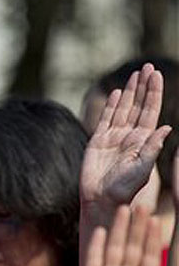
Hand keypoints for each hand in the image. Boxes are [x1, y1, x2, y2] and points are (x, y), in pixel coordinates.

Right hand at [76, 206, 177, 265]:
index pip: (149, 255)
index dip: (151, 237)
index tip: (155, 218)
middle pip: (132, 246)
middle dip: (137, 227)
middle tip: (142, 205)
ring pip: (114, 248)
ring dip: (118, 229)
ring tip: (123, 209)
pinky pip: (94, 259)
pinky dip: (96, 244)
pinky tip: (100, 230)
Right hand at [80, 63, 171, 208]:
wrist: (101, 199)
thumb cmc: (124, 189)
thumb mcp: (142, 169)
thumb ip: (152, 148)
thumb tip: (168, 127)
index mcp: (143, 140)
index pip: (150, 111)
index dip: (154, 93)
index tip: (157, 75)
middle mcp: (130, 135)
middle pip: (138, 105)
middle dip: (143, 86)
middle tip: (148, 67)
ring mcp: (114, 137)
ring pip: (123, 109)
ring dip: (129, 91)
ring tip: (135, 74)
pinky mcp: (98, 141)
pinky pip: (106, 119)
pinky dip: (111, 106)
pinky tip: (116, 93)